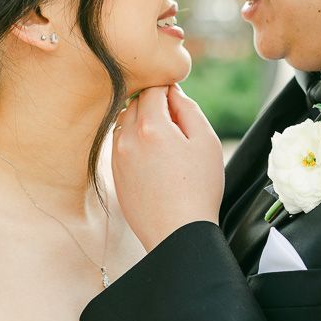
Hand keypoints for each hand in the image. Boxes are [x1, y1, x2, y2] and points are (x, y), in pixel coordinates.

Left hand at [112, 85, 224, 250]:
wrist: (177, 232)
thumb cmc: (199, 188)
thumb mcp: (206, 141)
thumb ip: (188, 109)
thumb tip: (173, 92)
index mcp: (151, 127)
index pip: (153, 89)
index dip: (169, 91)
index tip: (180, 106)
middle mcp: (128, 138)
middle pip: (136, 102)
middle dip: (155, 105)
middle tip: (177, 128)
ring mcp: (117, 156)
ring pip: (125, 122)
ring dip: (142, 122)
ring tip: (165, 145)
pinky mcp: (114, 173)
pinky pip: (120, 143)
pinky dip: (135, 141)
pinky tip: (154, 160)